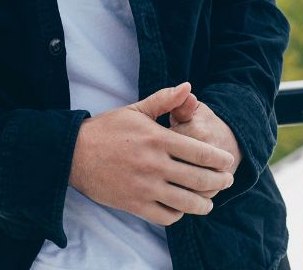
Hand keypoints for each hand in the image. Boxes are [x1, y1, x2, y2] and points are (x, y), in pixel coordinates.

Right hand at [69, 83, 235, 226]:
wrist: (73, 153)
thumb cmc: (106, 129)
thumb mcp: (135, 110)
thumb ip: (164, 99)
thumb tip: (189, 87)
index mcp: (158, 139)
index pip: (201, 153)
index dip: (220, 160)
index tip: (228, 162)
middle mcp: (155, 164)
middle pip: (200, 180)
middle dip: (220, 182)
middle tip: (227, 181)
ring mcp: (145, 187)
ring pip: (187, 202)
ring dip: (204, 204)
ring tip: (209, 201)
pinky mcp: (134, 204)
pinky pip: (166, 216)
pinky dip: (178, 214)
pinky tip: (180, 208)